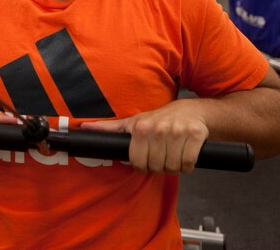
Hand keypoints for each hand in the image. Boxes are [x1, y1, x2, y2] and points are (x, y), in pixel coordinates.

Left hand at [80, 100, 208, 173]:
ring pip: (172, 166)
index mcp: (141, 127)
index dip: (141, 166)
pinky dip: (187, 166)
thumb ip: (109, 128)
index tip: (146, 161)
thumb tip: (83, 127)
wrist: (192, 111)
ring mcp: (178, 131)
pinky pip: (189, 163)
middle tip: (161, 158)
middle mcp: (158, 129)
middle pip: (155, 166)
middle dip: (158, 167)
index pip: (136, 162)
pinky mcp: (196, 135)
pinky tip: (184, 156)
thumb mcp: (133, 122)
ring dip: (173, 167)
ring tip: (172, 156)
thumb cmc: (159, 119)